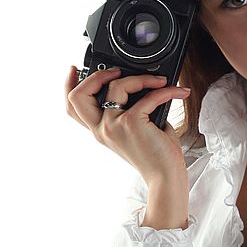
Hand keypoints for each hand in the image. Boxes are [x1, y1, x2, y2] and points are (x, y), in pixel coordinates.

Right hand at [64, 66, 190, 183]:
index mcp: (100, 131)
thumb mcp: (135, 130)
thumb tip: (140, 83)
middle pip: (78, 96)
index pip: (72, 108)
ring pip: (116, 86)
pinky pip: (148, 96)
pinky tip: (178, 92)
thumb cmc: (156, 155)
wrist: (166, 177)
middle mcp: (101, 129)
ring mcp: (113, 126)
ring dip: (141, 78)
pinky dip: (165, 91)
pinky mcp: (131, 123)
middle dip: (96, 75)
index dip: (68, 85)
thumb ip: (128, 109)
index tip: (74, 69)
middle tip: (117, 71)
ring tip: (159, 81)